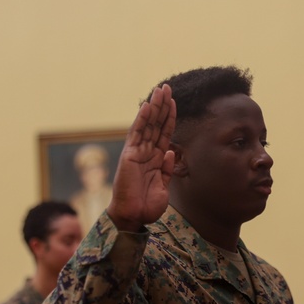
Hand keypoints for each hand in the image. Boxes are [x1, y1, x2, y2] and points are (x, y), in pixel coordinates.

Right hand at [108, 84, 176, 231]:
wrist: (134, 216)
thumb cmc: (147, 206)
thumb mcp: (164, 186)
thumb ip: (167, 169)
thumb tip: (170, 152)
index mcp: (155, 159)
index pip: (164, 134)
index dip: (169, 118)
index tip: (174, 102)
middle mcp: (145, 152)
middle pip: (155, 124)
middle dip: (162, 106)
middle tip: (167, 87)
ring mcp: (136, 152)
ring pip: (147, 125)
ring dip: (154, 107)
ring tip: (160, 90)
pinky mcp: (129, 155)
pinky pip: (136, 134)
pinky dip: (141, 119)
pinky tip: (147, 105)